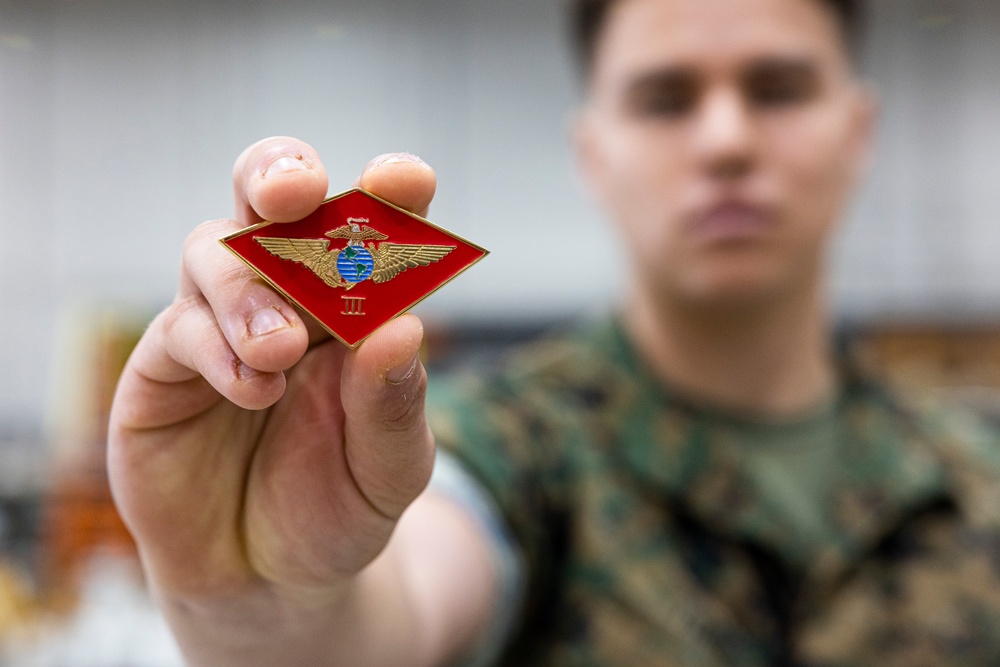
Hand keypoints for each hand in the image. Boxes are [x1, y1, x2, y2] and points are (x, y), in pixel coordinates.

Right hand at [107, 138, 445, 662]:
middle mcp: (288, 298)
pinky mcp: (166, 368)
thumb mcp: (389, 470)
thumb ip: (395, 407)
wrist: (273, 580)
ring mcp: (221, 325)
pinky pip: (180, 328)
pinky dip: (216, 348)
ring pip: (217, 249)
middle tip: (300, 195)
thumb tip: (403, 329)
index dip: (388, 194)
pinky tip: (255, 390)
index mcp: (356, 306)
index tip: (406, 179)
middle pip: (271, 200)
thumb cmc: (341, 506)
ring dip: (248, 286)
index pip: (371, 229)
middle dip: (283, 178)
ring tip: (279, 350)